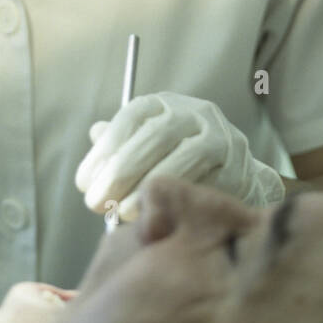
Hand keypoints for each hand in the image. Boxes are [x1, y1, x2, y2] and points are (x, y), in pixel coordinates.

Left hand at [75, 92, 285, 221]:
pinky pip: (208, 184)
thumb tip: (95, 134)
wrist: (234, 173)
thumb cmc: (175, 161)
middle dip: (122, 172)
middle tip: (96, 203)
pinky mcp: (239, 167)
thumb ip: (119, 143)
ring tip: (123, 214)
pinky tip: (159, 217)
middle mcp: (195, 113)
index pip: (132, 116)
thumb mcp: (144, 145)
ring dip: (150, 188)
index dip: (105, 149)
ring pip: (186, 158)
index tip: (84, 183)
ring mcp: (221, 138)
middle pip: (157, 135)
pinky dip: (180, 202)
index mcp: (164, 105)